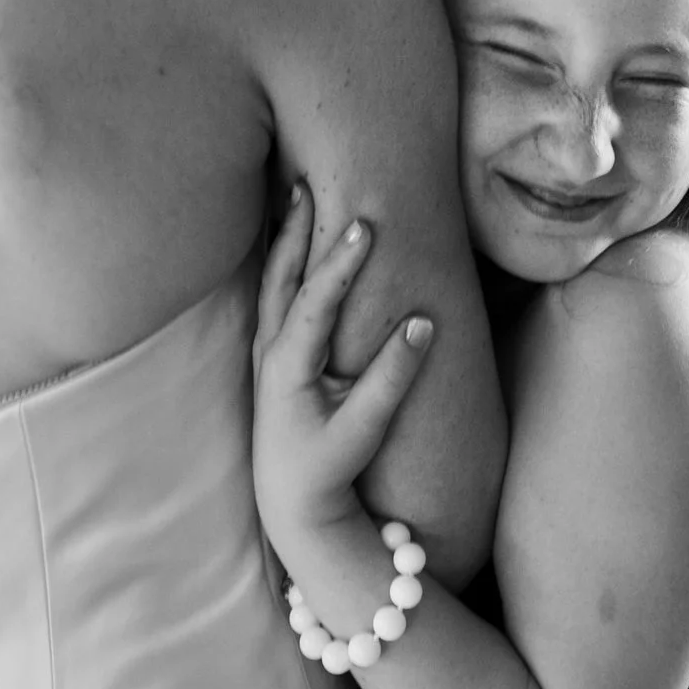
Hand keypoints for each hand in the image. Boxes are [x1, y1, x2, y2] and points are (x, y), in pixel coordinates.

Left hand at [250, 184, 437, 539]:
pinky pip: (275, 298)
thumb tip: (424, 323)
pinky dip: (284, 264)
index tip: (365, 227)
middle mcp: (268, 354)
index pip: (314, 302)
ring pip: (272, 284)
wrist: (291, 503)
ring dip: (286, 241)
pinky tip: (294, 245)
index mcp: (286, 367)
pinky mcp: (272, 360)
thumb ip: (392, 376)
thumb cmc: (327, 469)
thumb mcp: (364, 427)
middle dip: (296, 232)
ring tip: (297, 198)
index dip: (339, 263)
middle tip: (310, 185)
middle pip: (279, 279)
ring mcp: (265, 355)